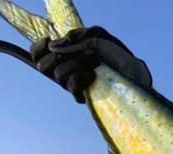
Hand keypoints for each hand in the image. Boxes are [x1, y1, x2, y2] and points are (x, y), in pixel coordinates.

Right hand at [30, 26, 151, 102]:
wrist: (134, 71)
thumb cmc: (117, 55)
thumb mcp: (96, 37)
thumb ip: (75, 39)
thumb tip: (54, 47)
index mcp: (66, 56)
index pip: (38, 54)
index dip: (37, 48)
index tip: (49, 41)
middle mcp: (67, 71)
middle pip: (42, 66)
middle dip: (57, 56)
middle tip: (77, 52)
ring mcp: (74, 84)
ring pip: (58, 73)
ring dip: (76, 63)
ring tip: (94, 61)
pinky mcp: (83, 96)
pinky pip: (70, 85)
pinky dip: (81, 75)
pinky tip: (93, 74)